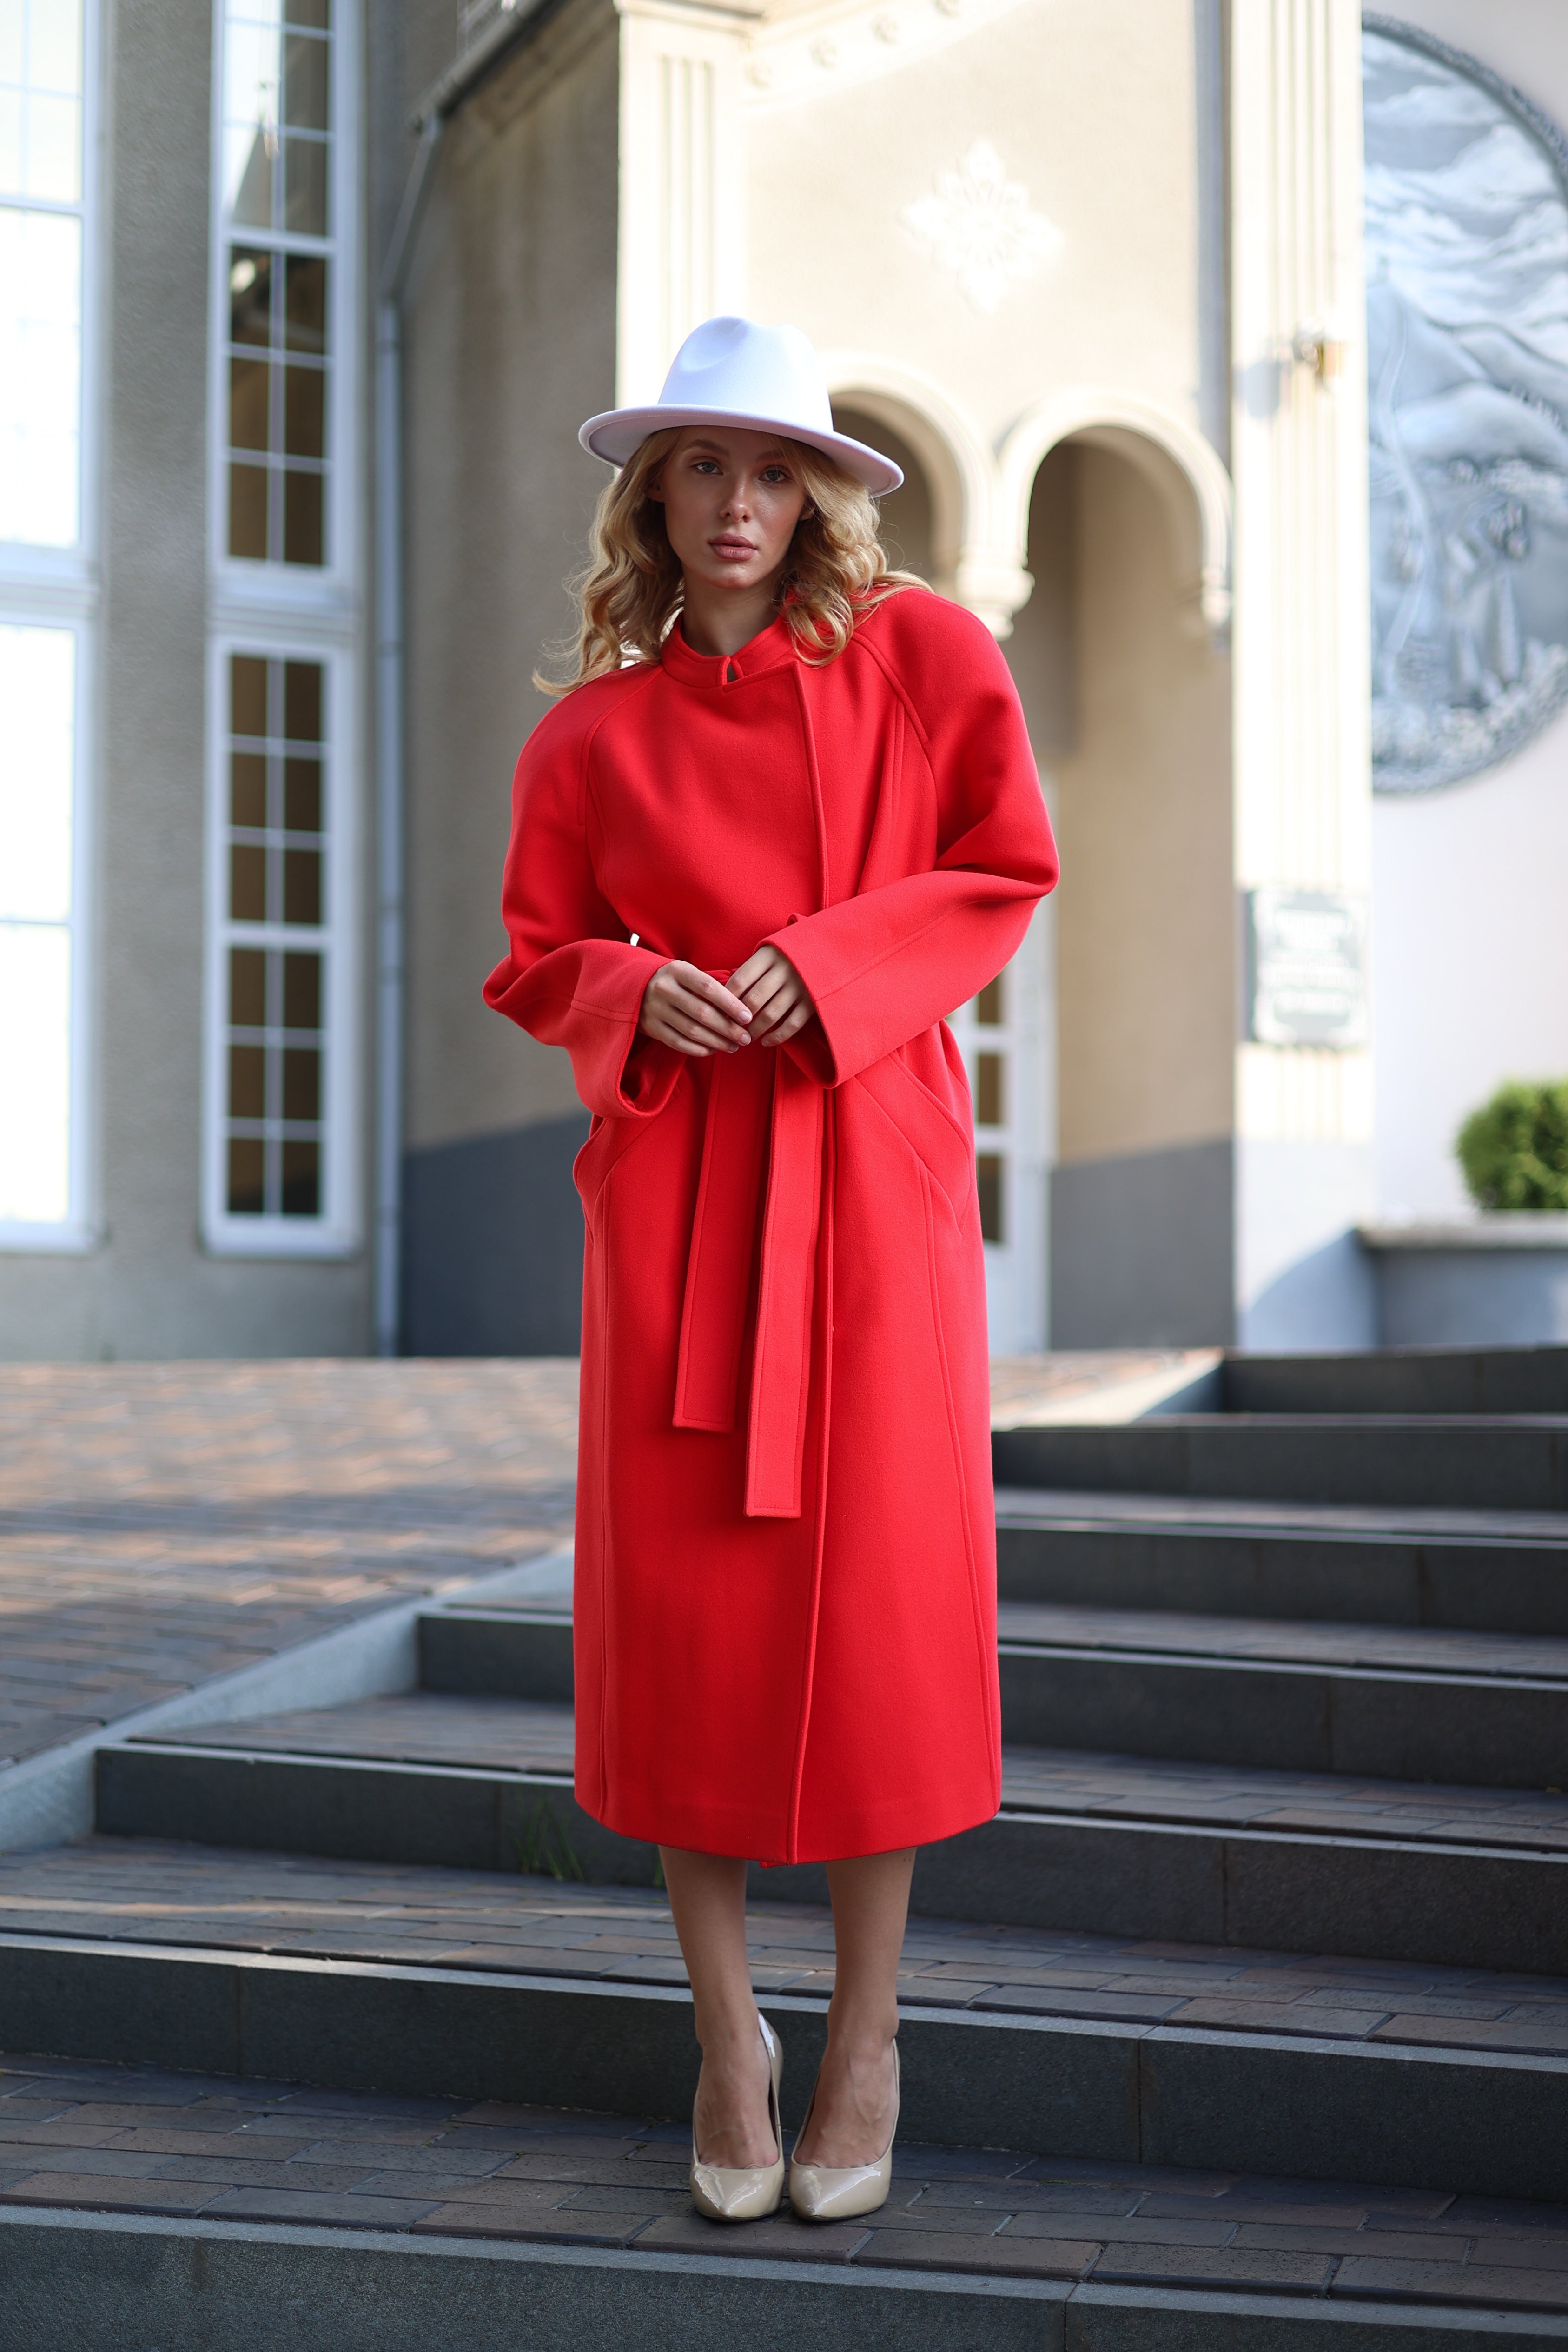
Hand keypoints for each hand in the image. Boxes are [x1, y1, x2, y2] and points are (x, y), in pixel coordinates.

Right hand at [639, 960, 753, 1056]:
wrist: (633, 986)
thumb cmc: (673, 981)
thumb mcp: (686, 972)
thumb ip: (709, 985)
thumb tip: (742, 1006)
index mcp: (677, 970)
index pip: (708, 987)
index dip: (730, 1003)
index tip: (747, 1017)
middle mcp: (664, 989)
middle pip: (702, 1012)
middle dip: (728, 1028)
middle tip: (746, 1038)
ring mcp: (655, 1009)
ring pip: (691, 1031)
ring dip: (717, 1042)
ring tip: (734, 1046)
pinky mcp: (650, 1028)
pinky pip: (678, 1043)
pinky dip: (698, 1049)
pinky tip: (713, 1050)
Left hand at [729, 943, 814, 1047]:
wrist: (827, 949)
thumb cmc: (788, 955)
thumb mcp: (769, 952)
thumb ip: (751, 970)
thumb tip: (725, 997)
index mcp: (768, 955)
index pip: (739, 980)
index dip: (726, 1000)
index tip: (720, 1013)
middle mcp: (784, 969)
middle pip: (753, 1000)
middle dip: (739, 1019)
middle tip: (732, 1029)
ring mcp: (800, 985)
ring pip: (770, 1015)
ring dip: (755, 1030)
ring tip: (747, 1036)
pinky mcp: (813, 1001)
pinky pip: (792, 1024)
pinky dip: (777, 1037)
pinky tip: (766, 1041)